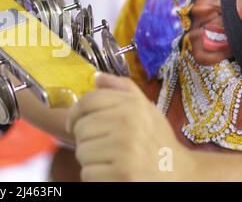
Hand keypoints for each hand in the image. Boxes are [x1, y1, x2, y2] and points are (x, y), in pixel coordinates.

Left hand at [67, 73, 194, 181]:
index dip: (74, 113)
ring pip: (81, 152)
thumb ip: (122, 88)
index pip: (87, 101)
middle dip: (87, 140)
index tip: (73, 123)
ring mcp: (125, 152)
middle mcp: (128, 125)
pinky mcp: (121, 175)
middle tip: (105, 146)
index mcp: (132, 106)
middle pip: (80, 128)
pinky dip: (96, 176)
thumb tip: (97, 77)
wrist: (182, 175)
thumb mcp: (146, 108)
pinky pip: (87, 174)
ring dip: (91, 160)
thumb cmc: (158, 140)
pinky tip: (113, 173)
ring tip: (112, 160)